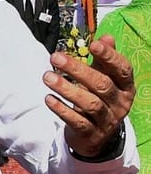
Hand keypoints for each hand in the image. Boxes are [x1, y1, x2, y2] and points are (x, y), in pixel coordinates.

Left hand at [43, 35, 133, 157]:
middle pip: (102, 85)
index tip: (93, 44)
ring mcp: (107, 120)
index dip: (109, 56)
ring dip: (66, 89)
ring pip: (89, 103)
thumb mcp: (105, 79)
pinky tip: (49, 98)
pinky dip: (62, 109)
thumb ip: (105, 59)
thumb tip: (106, 36)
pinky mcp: (92, 134)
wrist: (98, 136)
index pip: (122, 69)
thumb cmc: (99, 99)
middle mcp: (120, 103)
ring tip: (47, 77)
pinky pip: (77, 121)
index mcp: (125, 87)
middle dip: (78, 70)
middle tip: (55, 57)